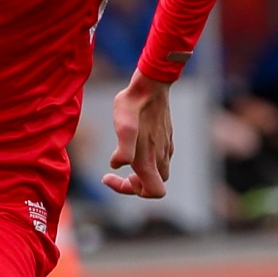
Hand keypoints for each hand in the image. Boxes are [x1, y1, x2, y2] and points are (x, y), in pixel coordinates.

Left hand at [105, 72, 172, 198]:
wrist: (152, 84)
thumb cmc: (134, 104)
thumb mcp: (123, 125)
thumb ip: (124, 149)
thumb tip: (117, 165)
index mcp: (149, 158)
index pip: (153, 192)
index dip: (130, 190)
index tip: (111, 175)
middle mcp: (160, 156)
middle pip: (153, 186)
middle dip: (134, 185)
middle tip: (116, 171)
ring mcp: (165, 147)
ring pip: (157, 173)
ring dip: (141, 173)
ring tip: (124, 157)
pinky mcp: (166, 138)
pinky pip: (160, 159)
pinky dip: (147, 159)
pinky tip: (134, 143)